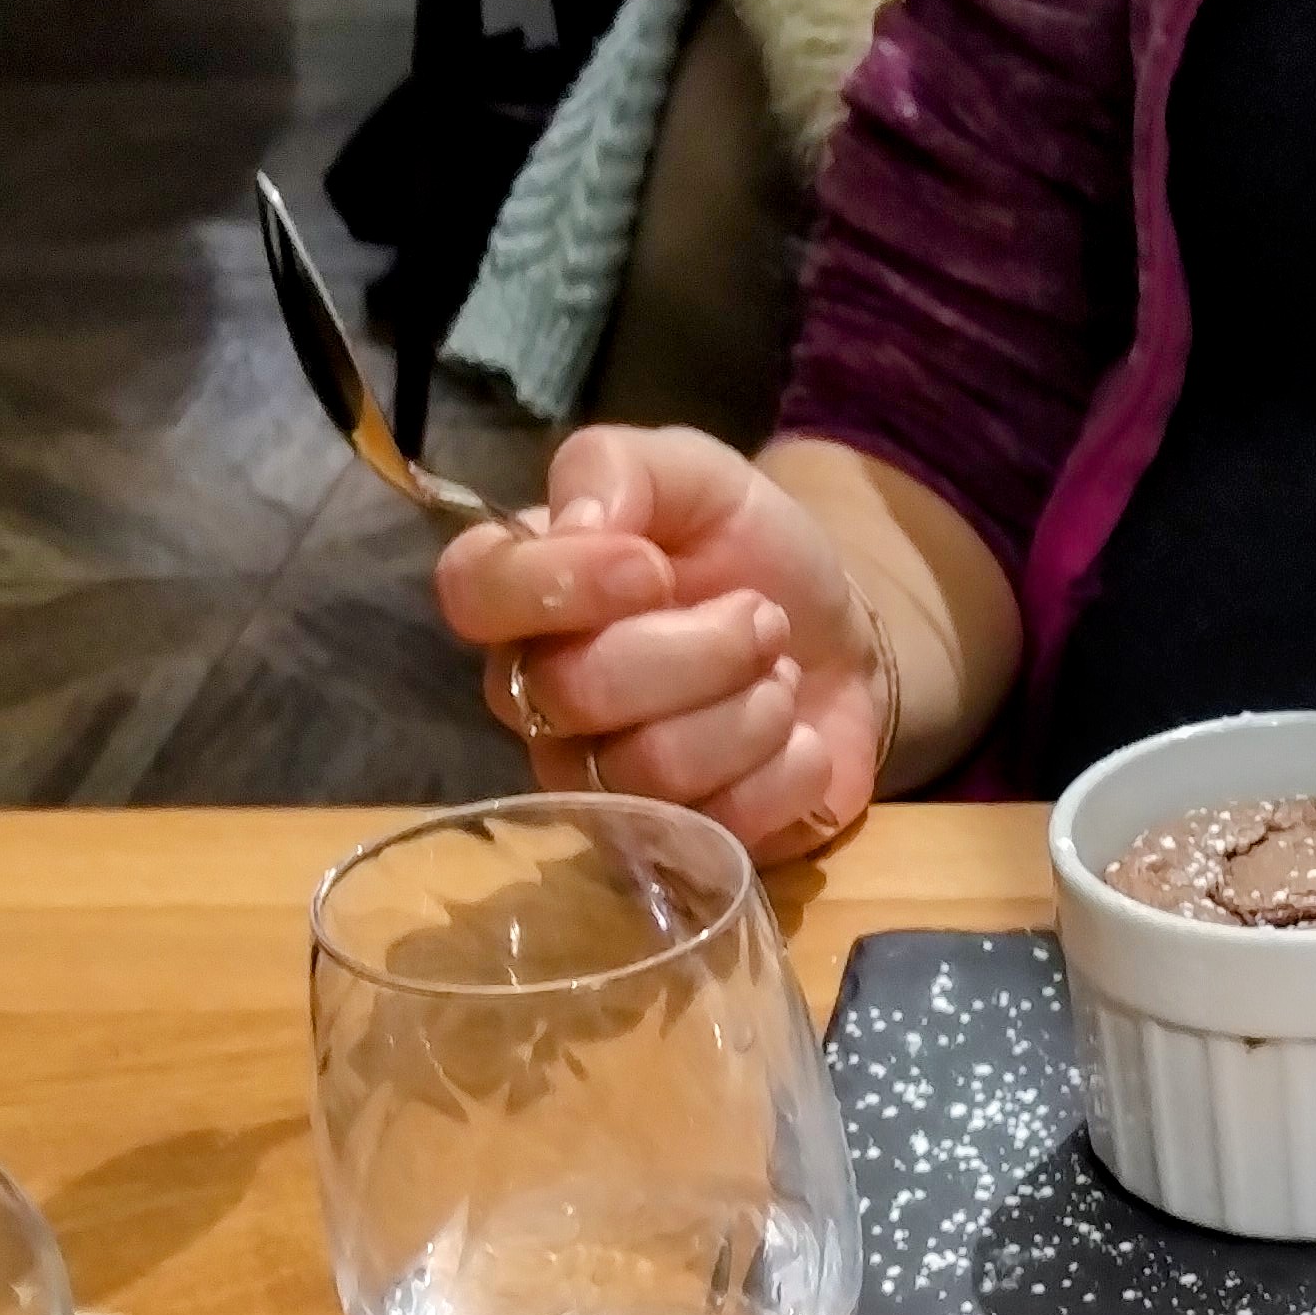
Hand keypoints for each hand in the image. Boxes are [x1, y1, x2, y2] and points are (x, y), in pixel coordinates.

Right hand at [432, 423, 884, 855]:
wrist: (842, 638)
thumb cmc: (748, 552)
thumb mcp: (695, 474)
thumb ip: (620, 468)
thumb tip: (580, 521)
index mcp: (522, 594)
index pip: (473, 593)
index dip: (558, 584)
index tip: (650, 567)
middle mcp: (539, 698)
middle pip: (575, 690)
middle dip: (700, 647)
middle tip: (761, 617)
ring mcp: (601, 786)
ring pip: (648, 767)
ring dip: (750, 707)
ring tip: (780, 673)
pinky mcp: (677, 846)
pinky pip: (719, 824)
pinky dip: (786, 768)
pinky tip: (796, 738)